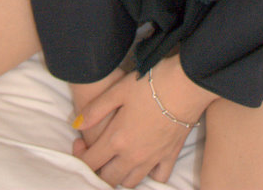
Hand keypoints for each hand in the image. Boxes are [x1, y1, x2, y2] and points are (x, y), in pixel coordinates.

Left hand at [73, 55, 216, 186]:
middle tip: (98, 154)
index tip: (79, 145)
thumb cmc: (151, 83)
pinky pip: (158, 178)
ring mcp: (152, 159)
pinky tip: (145, 163)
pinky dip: (149, 175)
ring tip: (118, 160)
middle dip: (98, 171)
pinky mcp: (170, 156)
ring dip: (120, 175)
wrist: (186, 84)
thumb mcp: (118, 89)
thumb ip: (95, 109)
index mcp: (116, 139)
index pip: (90, 162)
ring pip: (130, 181)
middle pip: (108, 178)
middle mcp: (132, 155)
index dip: (79, 157)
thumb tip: (76, 125)